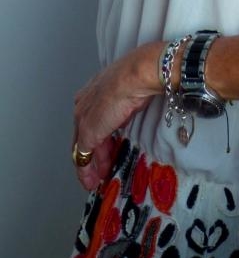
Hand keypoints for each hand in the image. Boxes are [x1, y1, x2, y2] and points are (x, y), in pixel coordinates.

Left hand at [72, 43, 159, 190]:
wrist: (134, 76)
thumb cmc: (136, 79)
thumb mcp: (127, 96)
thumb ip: (120, 108)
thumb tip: (124, 118)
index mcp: (90, 92)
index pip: (89, 121)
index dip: (95, 137)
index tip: (101, 151)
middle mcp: (83, 105)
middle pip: (84, 136)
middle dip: (91, 156)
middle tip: (97, 172)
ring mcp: (84, 120)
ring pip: (83, 148)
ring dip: (90, 167)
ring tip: (94, 181)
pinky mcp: (88, 133)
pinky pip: (83, 157)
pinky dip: (86, 172)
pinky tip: (90, 181)